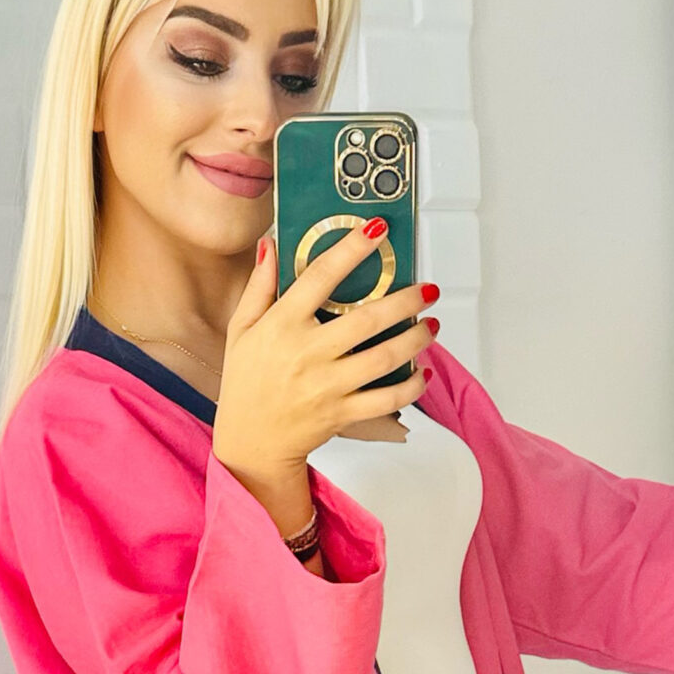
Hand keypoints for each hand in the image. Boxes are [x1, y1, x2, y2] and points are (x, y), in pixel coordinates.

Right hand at [211, 224, 437, 493]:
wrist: (250, 443)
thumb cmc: (246, 384)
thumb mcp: (241, 330)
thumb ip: (259, 286)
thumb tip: (270, 245)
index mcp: (282, 326)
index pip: (320, 277)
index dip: (351, 249)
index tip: (376, 230)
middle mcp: (307, 354)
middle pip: (367, 320)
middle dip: (405, 300)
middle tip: (427, 289)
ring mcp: (327, 386)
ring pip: (383, 358)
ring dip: (415, 340)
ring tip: (432, 325)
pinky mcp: (341, 413)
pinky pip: (386, 400)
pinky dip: (410, 387)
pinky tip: (422, 372)